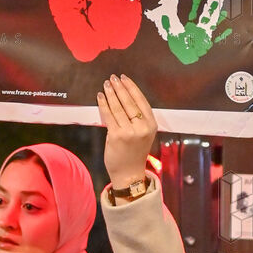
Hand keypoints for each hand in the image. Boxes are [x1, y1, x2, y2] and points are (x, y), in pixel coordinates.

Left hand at [97, 75, 156, 189]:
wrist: (129, 174)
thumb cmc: (134, 153)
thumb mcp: (143, 134)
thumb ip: (137, 119)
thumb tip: (122, 97)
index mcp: (152, 125)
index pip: (141, 101)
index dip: (132, 87)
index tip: (124, 78)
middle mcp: (142, 127)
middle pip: (129, 102)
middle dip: (120, 88)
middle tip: (113, 78)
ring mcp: (129, 132)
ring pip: (118, 107)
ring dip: (111, 94)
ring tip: (106, 84)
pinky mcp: (117, 136)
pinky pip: (109, 116)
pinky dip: (103, 104)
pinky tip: (100, 96)